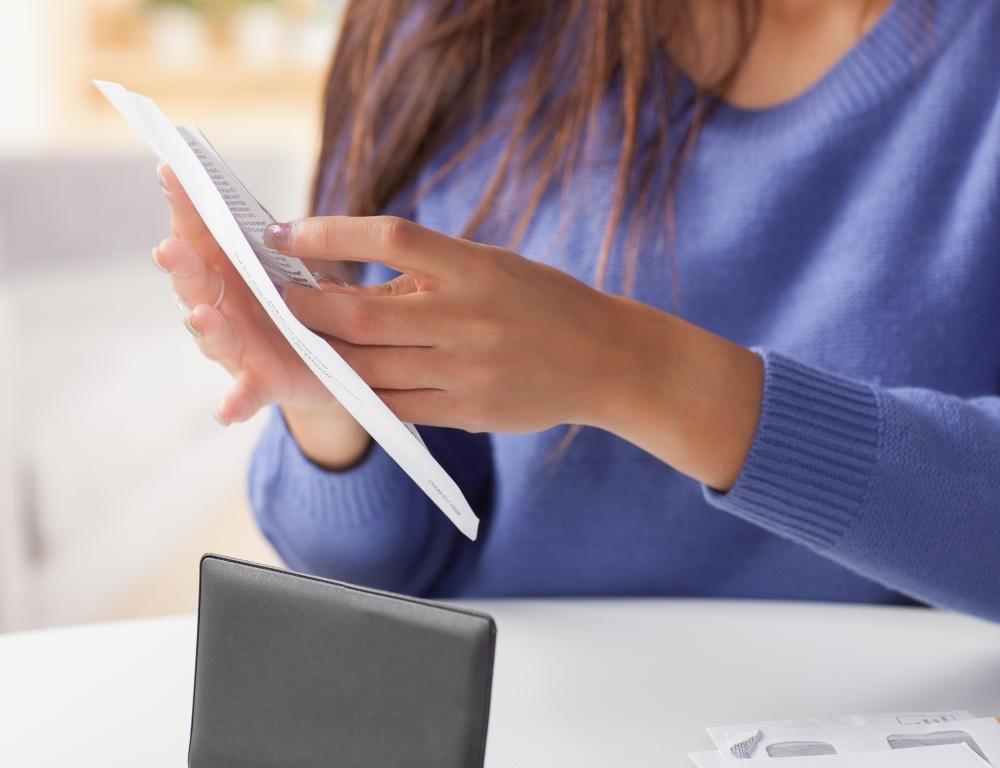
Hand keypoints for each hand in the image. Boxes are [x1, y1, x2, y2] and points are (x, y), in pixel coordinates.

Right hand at [153, 165, 370, 468]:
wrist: (330, 365)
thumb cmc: (303, 307)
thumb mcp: (298, 271)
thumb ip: (283, 248)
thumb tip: (277, 222)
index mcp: (230, 272)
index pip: (201, 233)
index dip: (185, 206)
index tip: (171, 172)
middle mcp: (223, 307)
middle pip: (197, 282)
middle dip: (182, 265)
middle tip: (170, 248)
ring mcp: (238, 347)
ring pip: (214, 335)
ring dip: (205, 324)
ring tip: (203, 315)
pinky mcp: (262, 383)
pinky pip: (245, 395)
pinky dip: (234, 402)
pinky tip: (226, 410)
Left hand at [270, 215, 763, 488]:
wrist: (606, 361)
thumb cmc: (543, 303)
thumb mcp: (492, 268)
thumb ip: (427, 274)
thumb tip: (346, 279)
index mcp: (476, 268)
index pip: (389, 238)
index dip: (329, 232)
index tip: (285, 232)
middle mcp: (468, 318)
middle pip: (362, 313)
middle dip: (307, 307)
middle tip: (277, 298)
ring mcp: (467, 371)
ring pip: (369, 366)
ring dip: (324, 353)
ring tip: (298, 340)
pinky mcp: (468, 412)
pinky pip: (395, 405)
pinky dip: (360, 392)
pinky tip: (339, 379)